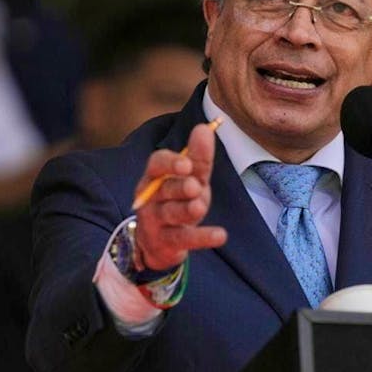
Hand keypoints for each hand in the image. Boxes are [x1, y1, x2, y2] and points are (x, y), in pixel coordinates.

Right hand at [133, 123, 227, 270]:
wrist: (158, 243)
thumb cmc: (176, 202)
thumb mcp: (190, 179)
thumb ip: (198, 157)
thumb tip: (205, 127)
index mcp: (155, 177)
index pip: (156, 164)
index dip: (170, 163)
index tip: (187, 164)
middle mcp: (151, 198)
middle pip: (164, 189)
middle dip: (179, 187)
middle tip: (194, 186)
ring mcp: (155, 222)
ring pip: (171, 213)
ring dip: (186, 209)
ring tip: (199, 207)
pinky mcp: (166, 243)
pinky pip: (183, 239)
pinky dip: (202, 237)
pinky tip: (220, 235)